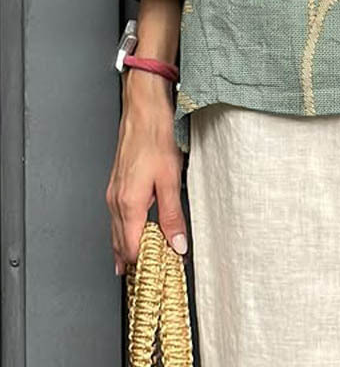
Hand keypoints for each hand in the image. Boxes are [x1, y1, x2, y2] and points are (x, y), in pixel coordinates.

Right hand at [106, 68, 187, 275]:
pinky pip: (116, 218)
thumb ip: (172, 215)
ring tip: (140, 266)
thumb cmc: (155, 137)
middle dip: (133, 262)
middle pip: (120, 244)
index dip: (145, 265)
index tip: (159, 276)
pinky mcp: (116, 185)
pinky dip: (124, 232)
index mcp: (128, 204)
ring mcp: (113, 193)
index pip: (131, 249)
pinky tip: (134, 234)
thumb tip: (177, 244)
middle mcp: (116, 202)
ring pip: (116, 231)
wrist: (143, 110)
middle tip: (149, 279)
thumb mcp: (171, 178)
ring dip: (127, 248)